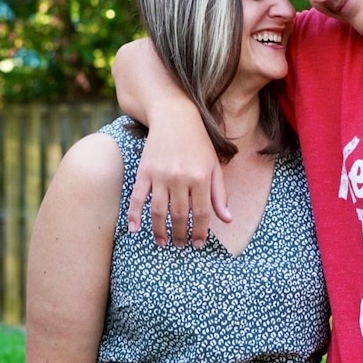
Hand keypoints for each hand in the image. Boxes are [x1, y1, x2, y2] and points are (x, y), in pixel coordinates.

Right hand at [126, 111, 230, 247]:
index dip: (199, 232)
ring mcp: (160, 175)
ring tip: (163, 242)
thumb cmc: (198, 143)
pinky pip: (138, 198)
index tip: (198, 244)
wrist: (175, 117)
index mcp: (200, 177)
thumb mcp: (214, 166)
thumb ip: (219, 194)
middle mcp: (180, 178)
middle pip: (179, 215)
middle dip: (180, 235)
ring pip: (158, 211)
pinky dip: (134, 215)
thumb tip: (227, 220)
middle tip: (180, 245)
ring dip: (159, 231)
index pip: (201, 213)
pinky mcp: (144, 171)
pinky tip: (135, 229)